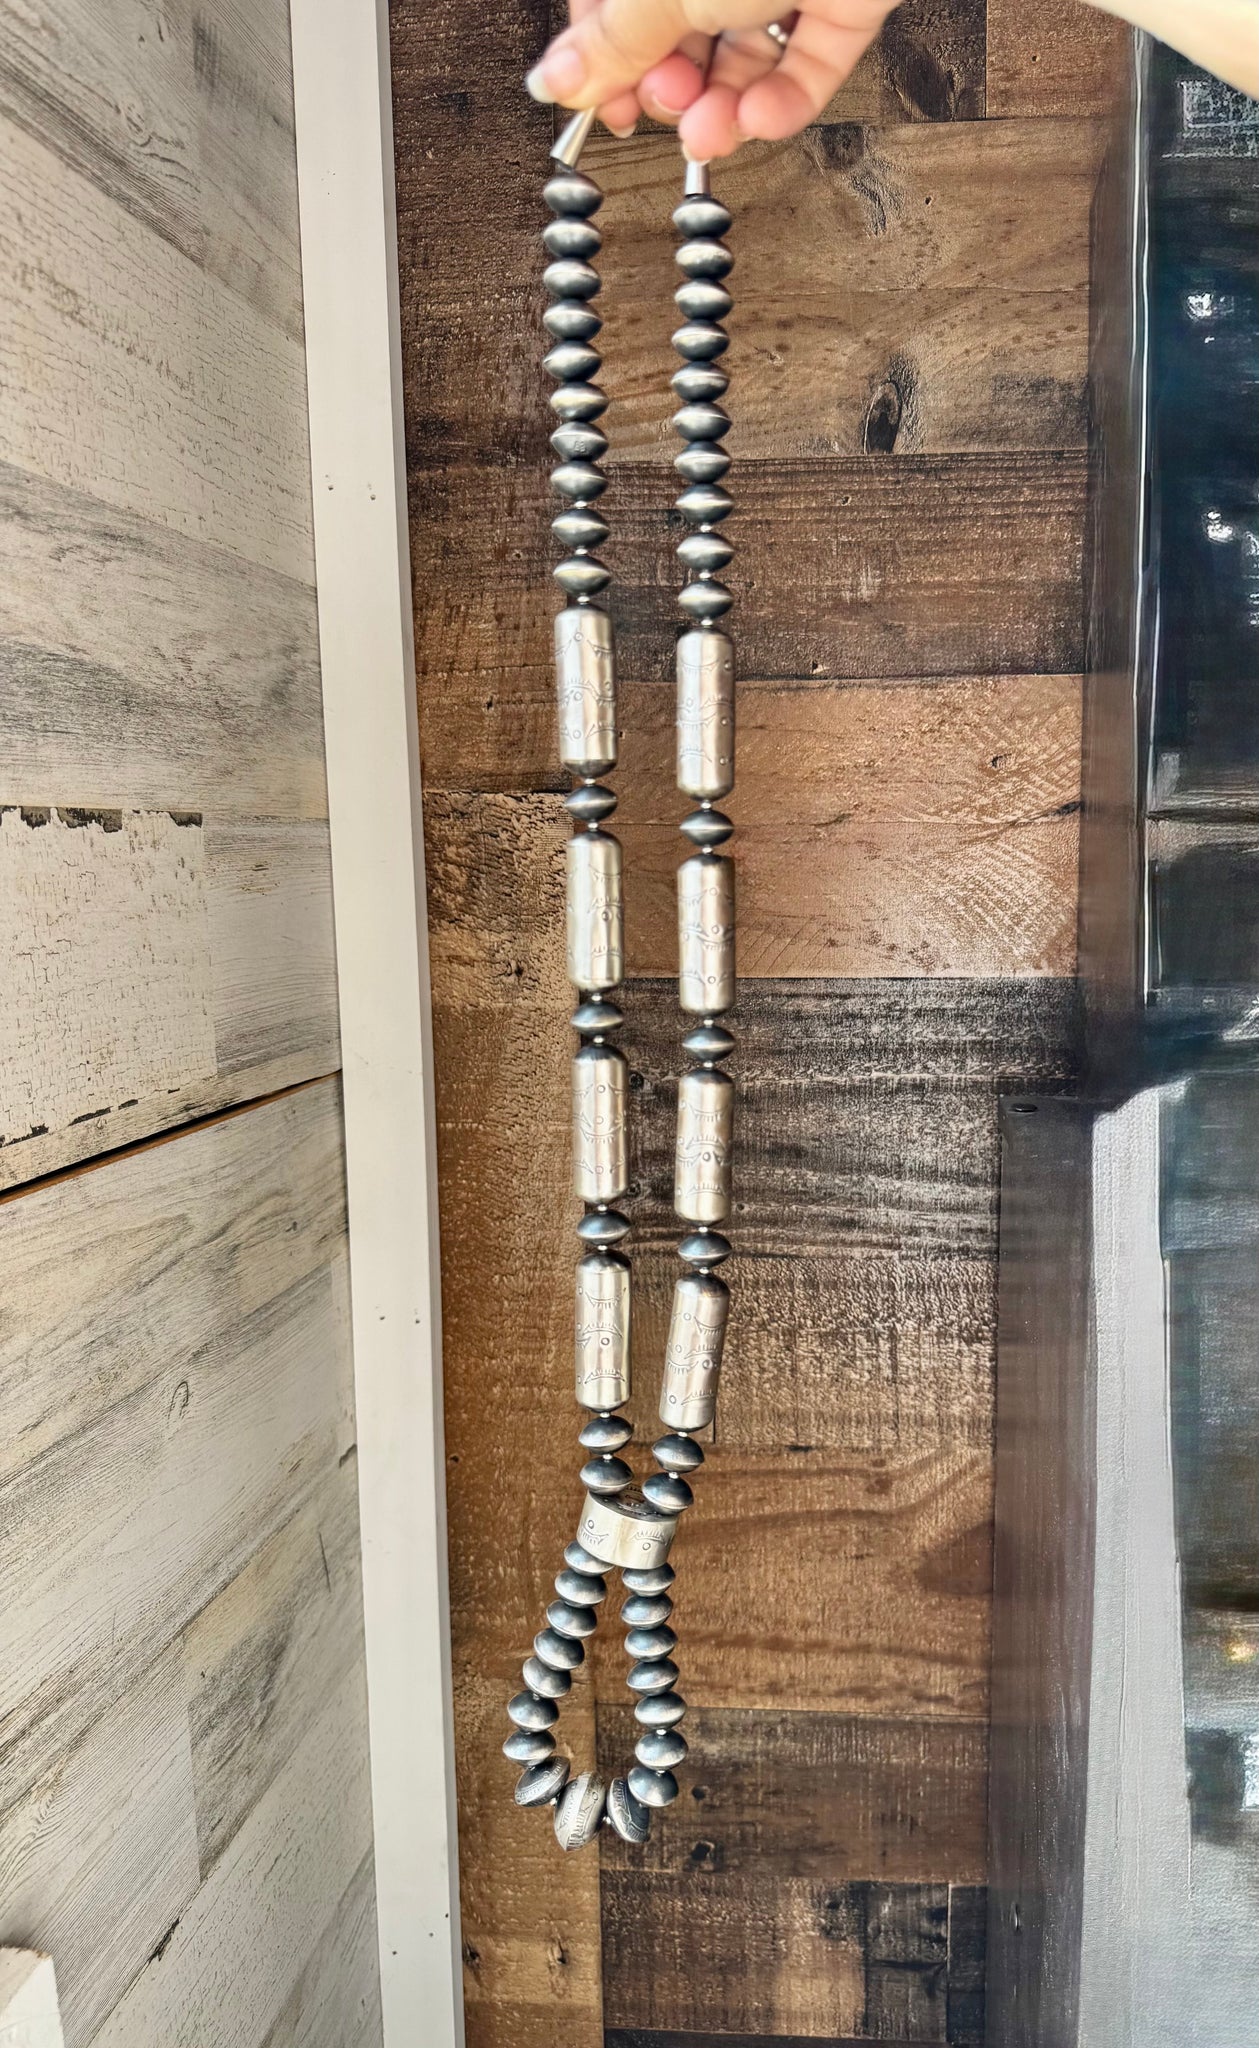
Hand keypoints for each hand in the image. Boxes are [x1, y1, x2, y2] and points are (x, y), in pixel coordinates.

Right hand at [526, 0, 895, 157]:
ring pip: (742, 57)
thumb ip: (615, 39)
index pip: (615, 5)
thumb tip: (556, 80)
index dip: (606, 60)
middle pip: (678, 35)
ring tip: (713, 130)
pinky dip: (784, 101)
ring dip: (724, 109)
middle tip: (666, 107)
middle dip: (671, 89)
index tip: (606, 107)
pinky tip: (763, 117)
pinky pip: (805, 64)